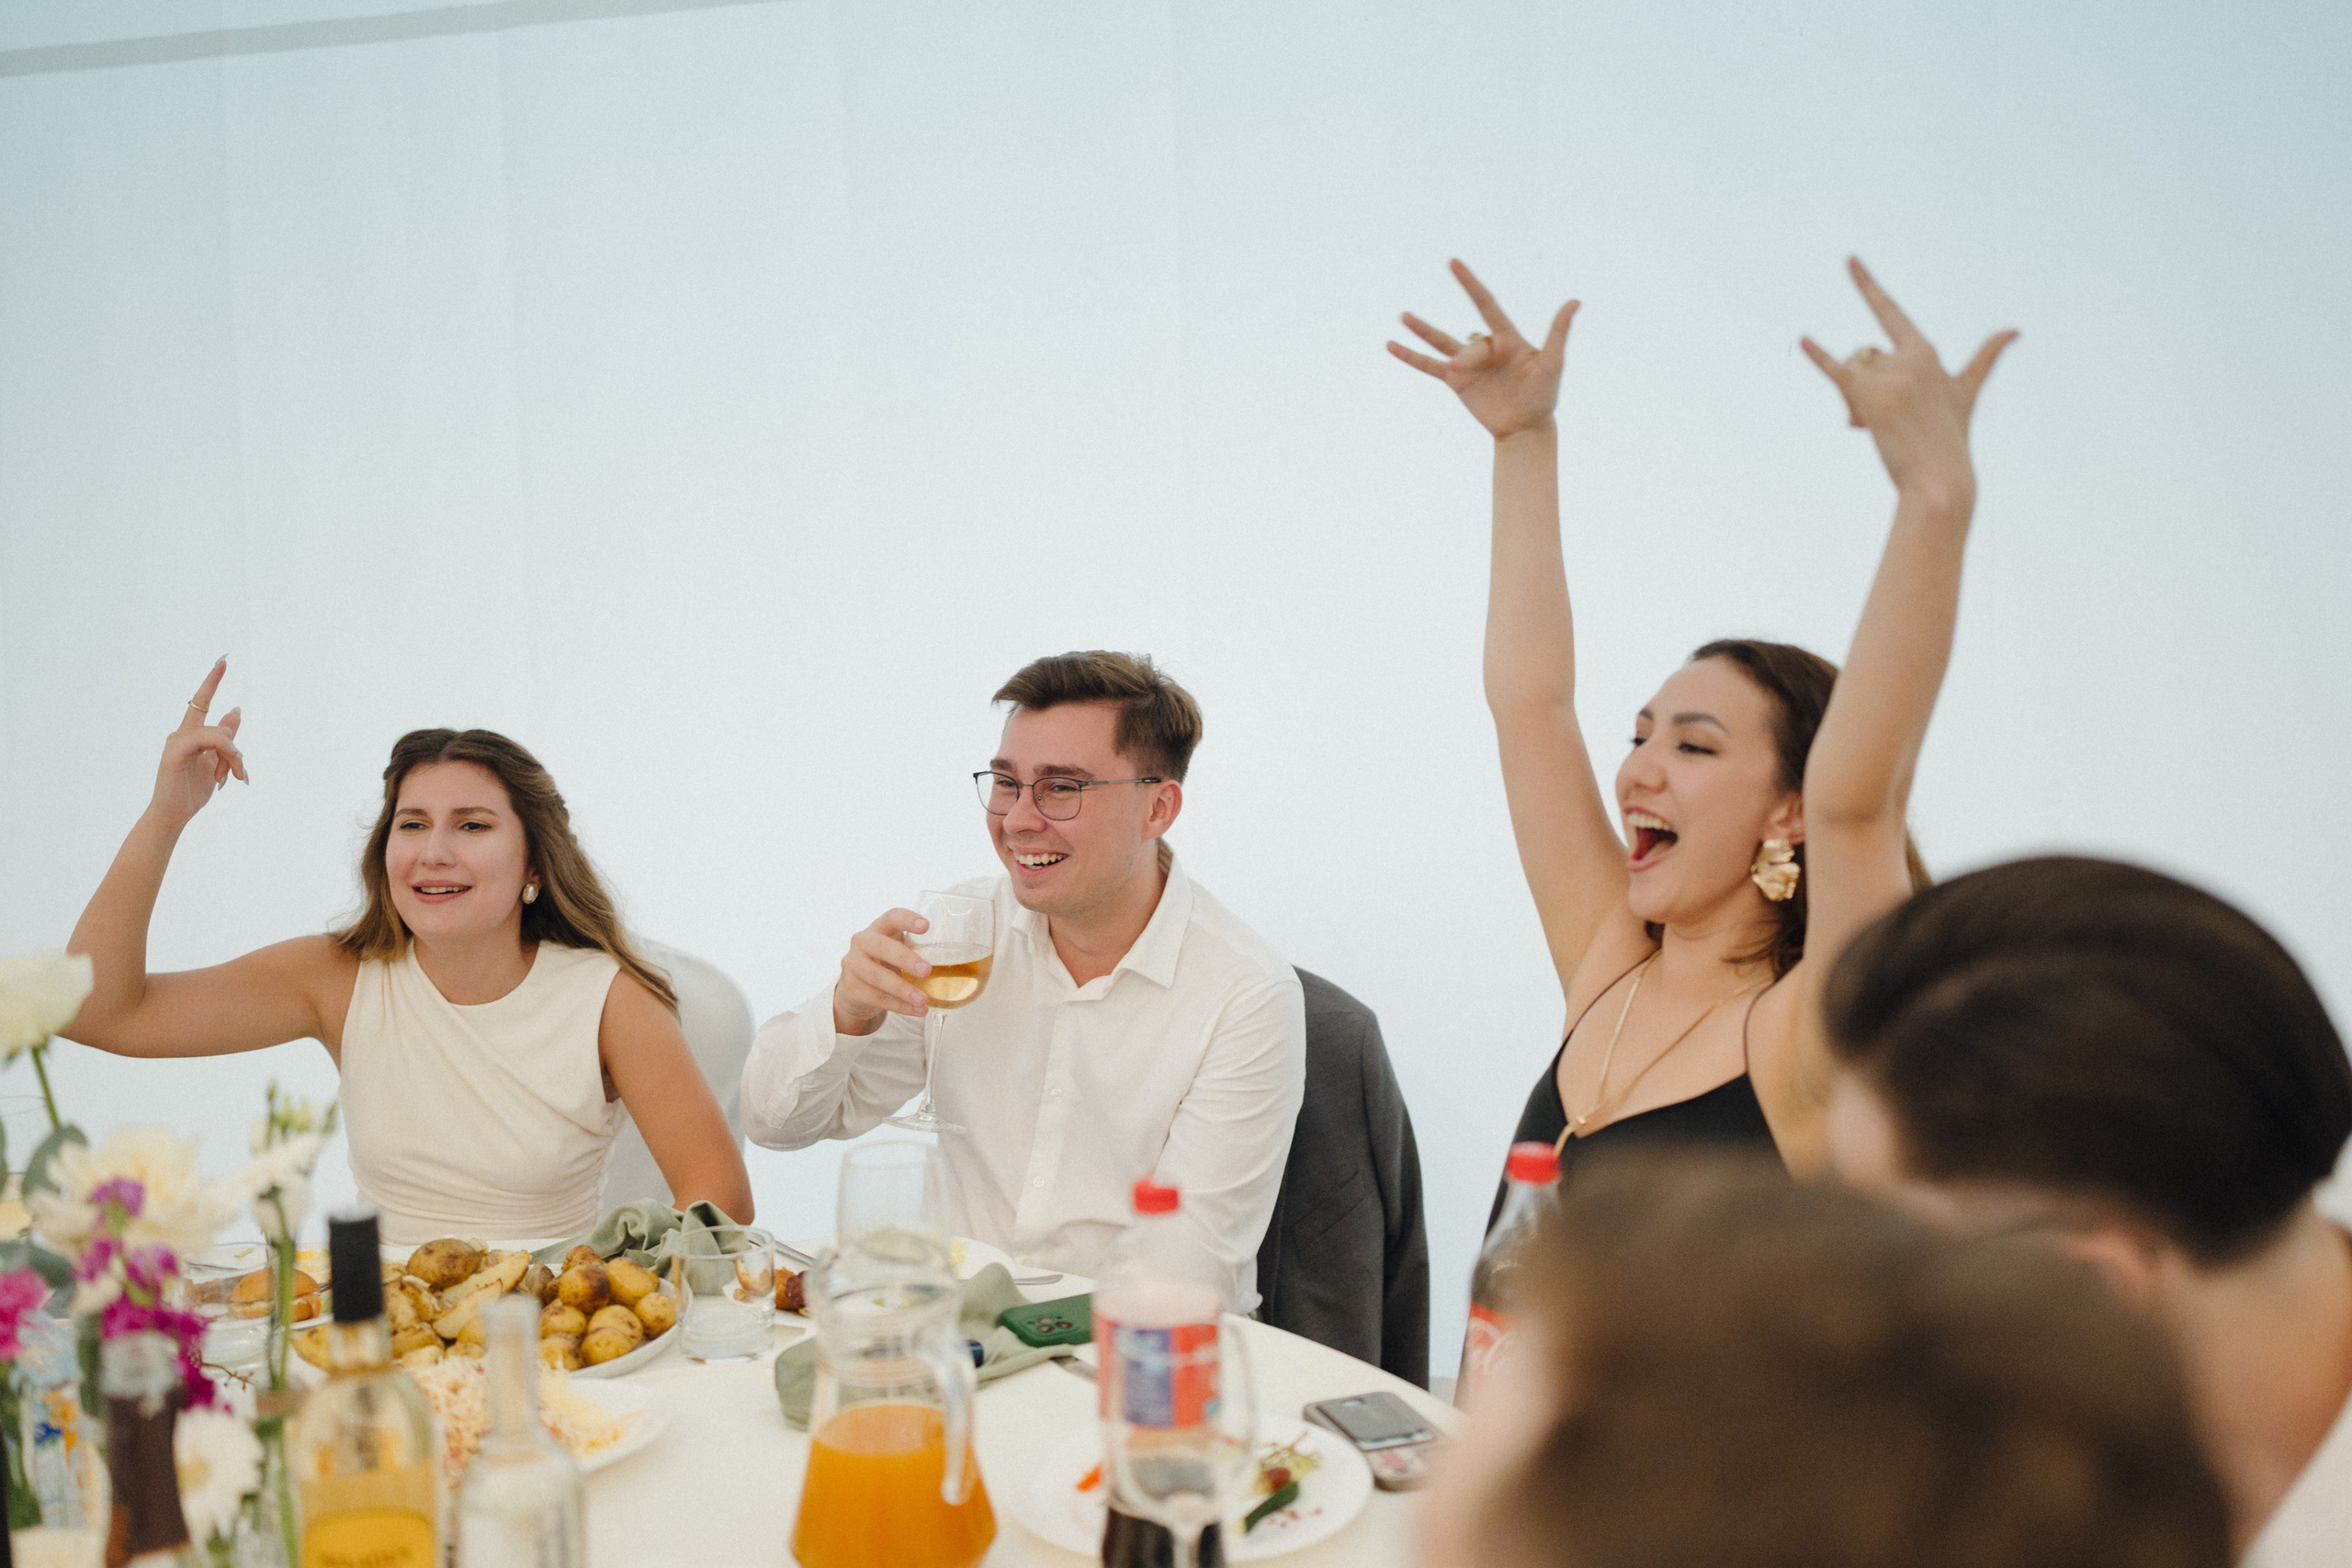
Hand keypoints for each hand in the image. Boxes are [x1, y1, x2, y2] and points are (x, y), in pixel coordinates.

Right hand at [149, 659, 247, 832]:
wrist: (173, 815)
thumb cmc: (191, 791)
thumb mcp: (216, 763)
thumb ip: (225, 739)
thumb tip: (235, 710)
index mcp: (191, 734)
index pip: (202, 702)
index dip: (212, 681)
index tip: (223, 660)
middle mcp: (181, 733)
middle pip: (223, 728)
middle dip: (236, 754)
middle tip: (240, 777)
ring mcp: (176, 741)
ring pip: (220, 735)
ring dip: (232, 759)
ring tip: (232, 779)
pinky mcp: (175, 751)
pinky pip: (208, 740)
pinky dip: (223, 755)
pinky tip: (221, 775)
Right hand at [831, 908, 932, 1034]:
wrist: (854, 989)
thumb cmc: (883, 963)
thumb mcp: (896, 950)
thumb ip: (918, 949)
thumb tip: (964, 960)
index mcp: (878, 928)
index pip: (891, 917)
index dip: (907, 919)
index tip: (926, 926)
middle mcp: (862, 943)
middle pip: (881, 946)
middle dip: (905, 959)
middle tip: (926, 971)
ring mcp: (853, 966)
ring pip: (878, 977)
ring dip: (903, 990)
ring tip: (923, 999)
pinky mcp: (852, 989)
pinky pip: (878, 998)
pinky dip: (900, 1006)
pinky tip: (917, 1010)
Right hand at [1388, 259, 1578, 439]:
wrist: (1526, 428)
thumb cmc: (1544, 395)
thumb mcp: (1552, 363)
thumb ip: (1558, 332)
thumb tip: (1575, 301)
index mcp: (1507, 337)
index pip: (1484, 304)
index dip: (1469, 283)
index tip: (1453, 263)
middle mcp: (1485, 346)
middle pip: (1467, 342)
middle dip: (1468, 360)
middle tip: (1468, 373)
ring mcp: (1467, 363)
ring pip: (1440, 341)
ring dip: (1422, 330)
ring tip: (1404, 316)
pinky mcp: (1455, 381)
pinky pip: (1429, 365)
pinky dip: (1410, 357)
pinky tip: (1391, 346)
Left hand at [1801, 257, 2017, 501]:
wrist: (1941, 480)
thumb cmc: (1950, 439)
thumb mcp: (1967, 393)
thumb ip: (1986, 358)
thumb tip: (2015, 329)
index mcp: (1927, 353)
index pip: (1890, 312)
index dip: (1867, 287)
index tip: (1849, 260)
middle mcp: (1911, 357)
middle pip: (1863, 357)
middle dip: (1861, 385)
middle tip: (1870, 422)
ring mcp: (1893, 375)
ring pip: (1853, 372)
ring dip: (1853, 400)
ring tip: (1868, 428)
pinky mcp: (1872, 396)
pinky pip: (1837, 371)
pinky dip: (1819, 356)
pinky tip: (1803, 339)